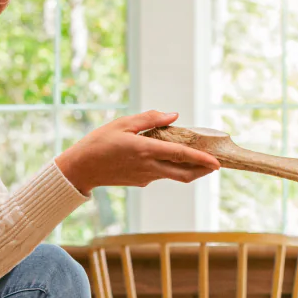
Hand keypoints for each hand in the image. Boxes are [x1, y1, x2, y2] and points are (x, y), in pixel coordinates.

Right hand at [55, 111, 219, 194]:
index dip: (201, 160)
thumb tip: (174, 115)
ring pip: (174, 175)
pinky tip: (168, 157)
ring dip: (188, 169)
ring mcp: (145, 177)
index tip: (217, 163)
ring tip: (199, 158)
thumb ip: (150, 119)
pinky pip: (160, 174)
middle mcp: (149, 167)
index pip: (180, 156)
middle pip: (184, 174)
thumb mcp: (123, 123)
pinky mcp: (140, 182)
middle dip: (202, 171)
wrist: (81, 169)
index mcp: (146, 150)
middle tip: (216, 164)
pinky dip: (170, 167)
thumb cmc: (99, 142)